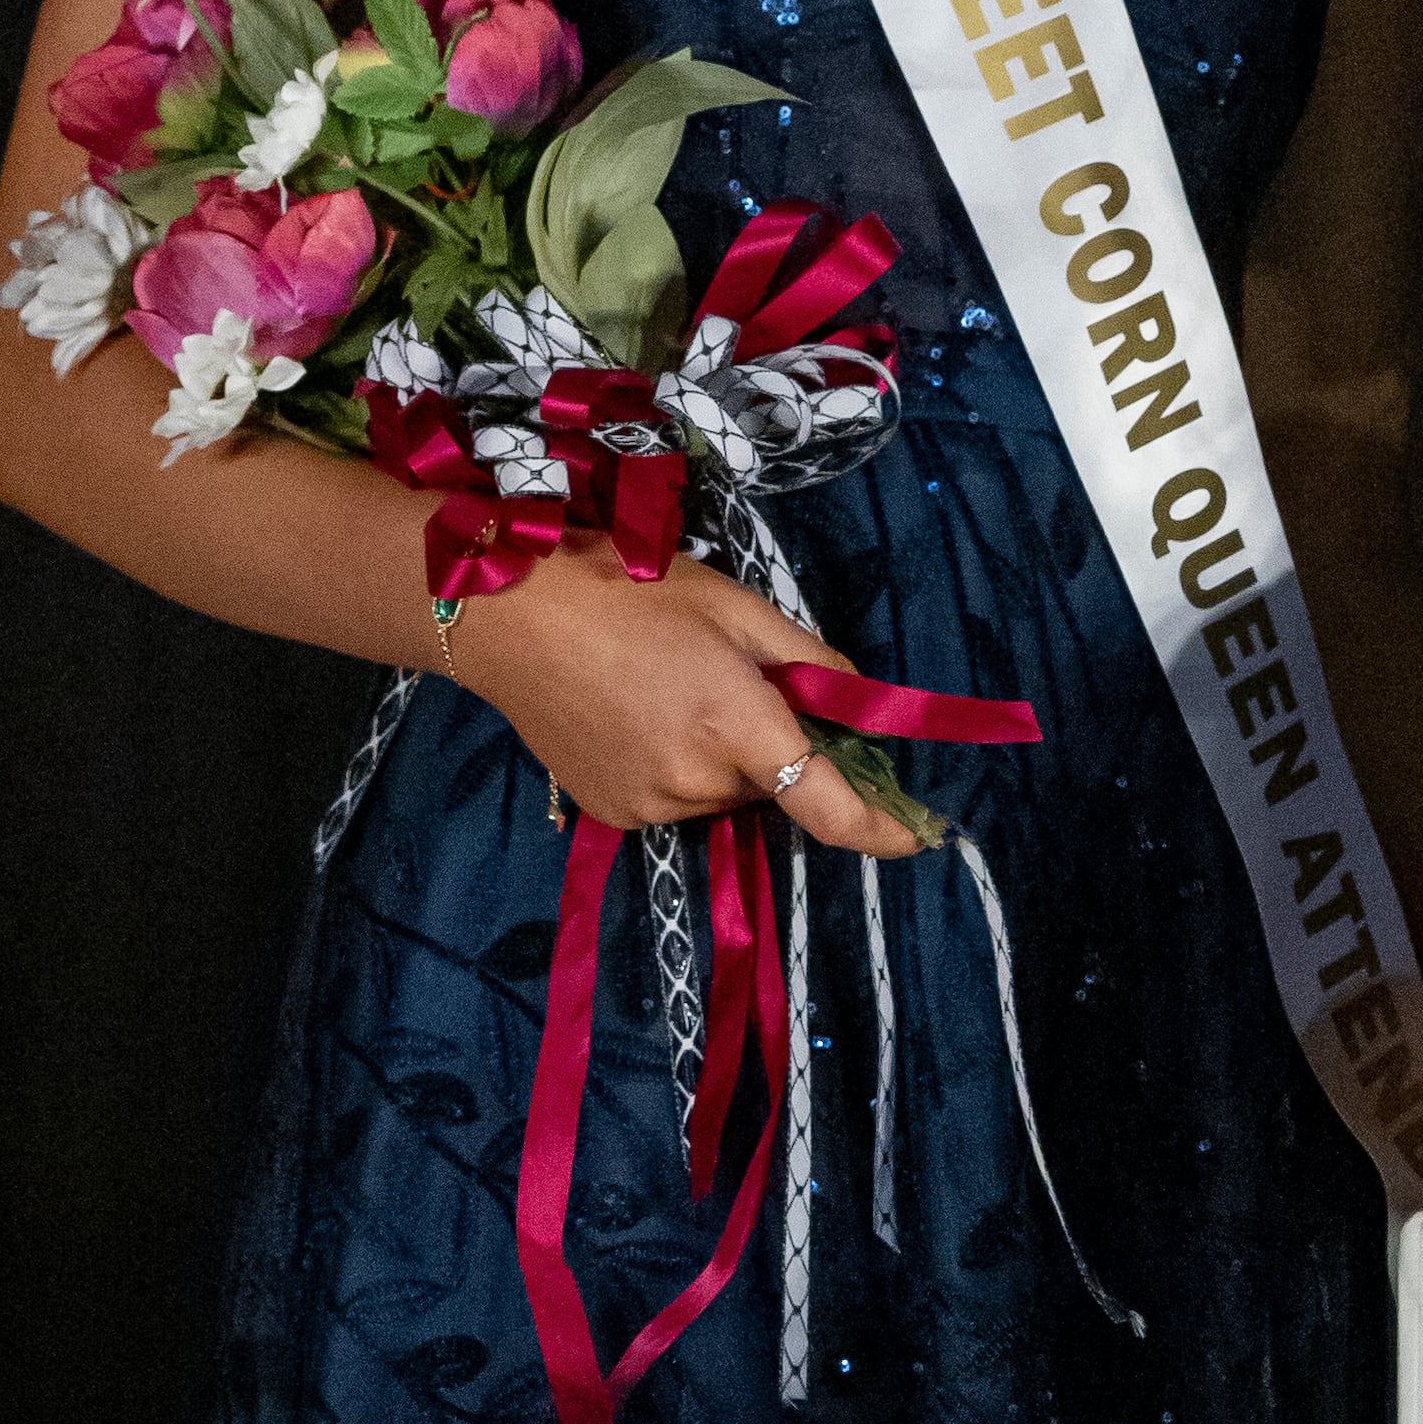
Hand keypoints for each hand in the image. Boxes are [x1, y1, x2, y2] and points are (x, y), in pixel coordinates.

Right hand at [454, 546, 929, 852]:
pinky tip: (637, 716)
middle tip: (731, 682)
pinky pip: (674, 800)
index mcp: (739, 726)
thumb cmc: (627, 587)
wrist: (504, 612)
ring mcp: (650, 804)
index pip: (831, 808)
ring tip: (670, 690)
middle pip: (771, 787)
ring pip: (722, 796)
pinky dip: (677, 768)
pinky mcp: (612, 812)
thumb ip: (810, 662)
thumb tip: (859, 702)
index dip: (882, 829)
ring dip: (722, 760)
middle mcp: (698, 781)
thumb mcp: (736, 607)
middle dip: (773, 748)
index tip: (918, 836)